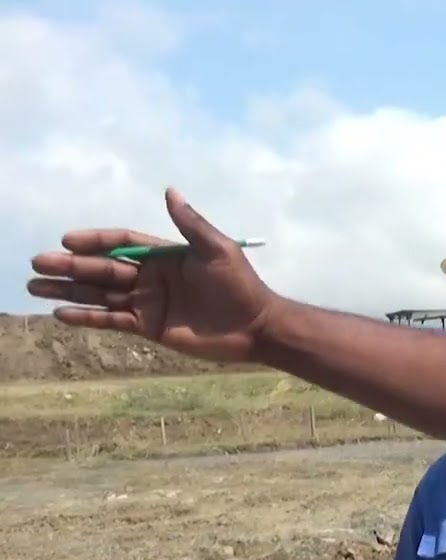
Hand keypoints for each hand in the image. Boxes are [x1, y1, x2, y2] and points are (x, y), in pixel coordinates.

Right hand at [27, 188, 280, 362]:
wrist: (255, 327)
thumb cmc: (240, 286)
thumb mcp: (218, 250)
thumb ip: (191, 224)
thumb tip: (169, 190)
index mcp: (165, 255)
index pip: (122, 243)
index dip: (96, 241)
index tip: (67, 240)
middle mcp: (151, 277)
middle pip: (103, 268)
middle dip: (70, 266)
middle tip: (37, 263)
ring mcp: (148, 302)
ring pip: (100, 294)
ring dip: (68, 290)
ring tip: (35, 287)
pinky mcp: (149, 327)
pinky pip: (111, 320)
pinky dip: (86, 317)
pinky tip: (60, 313)